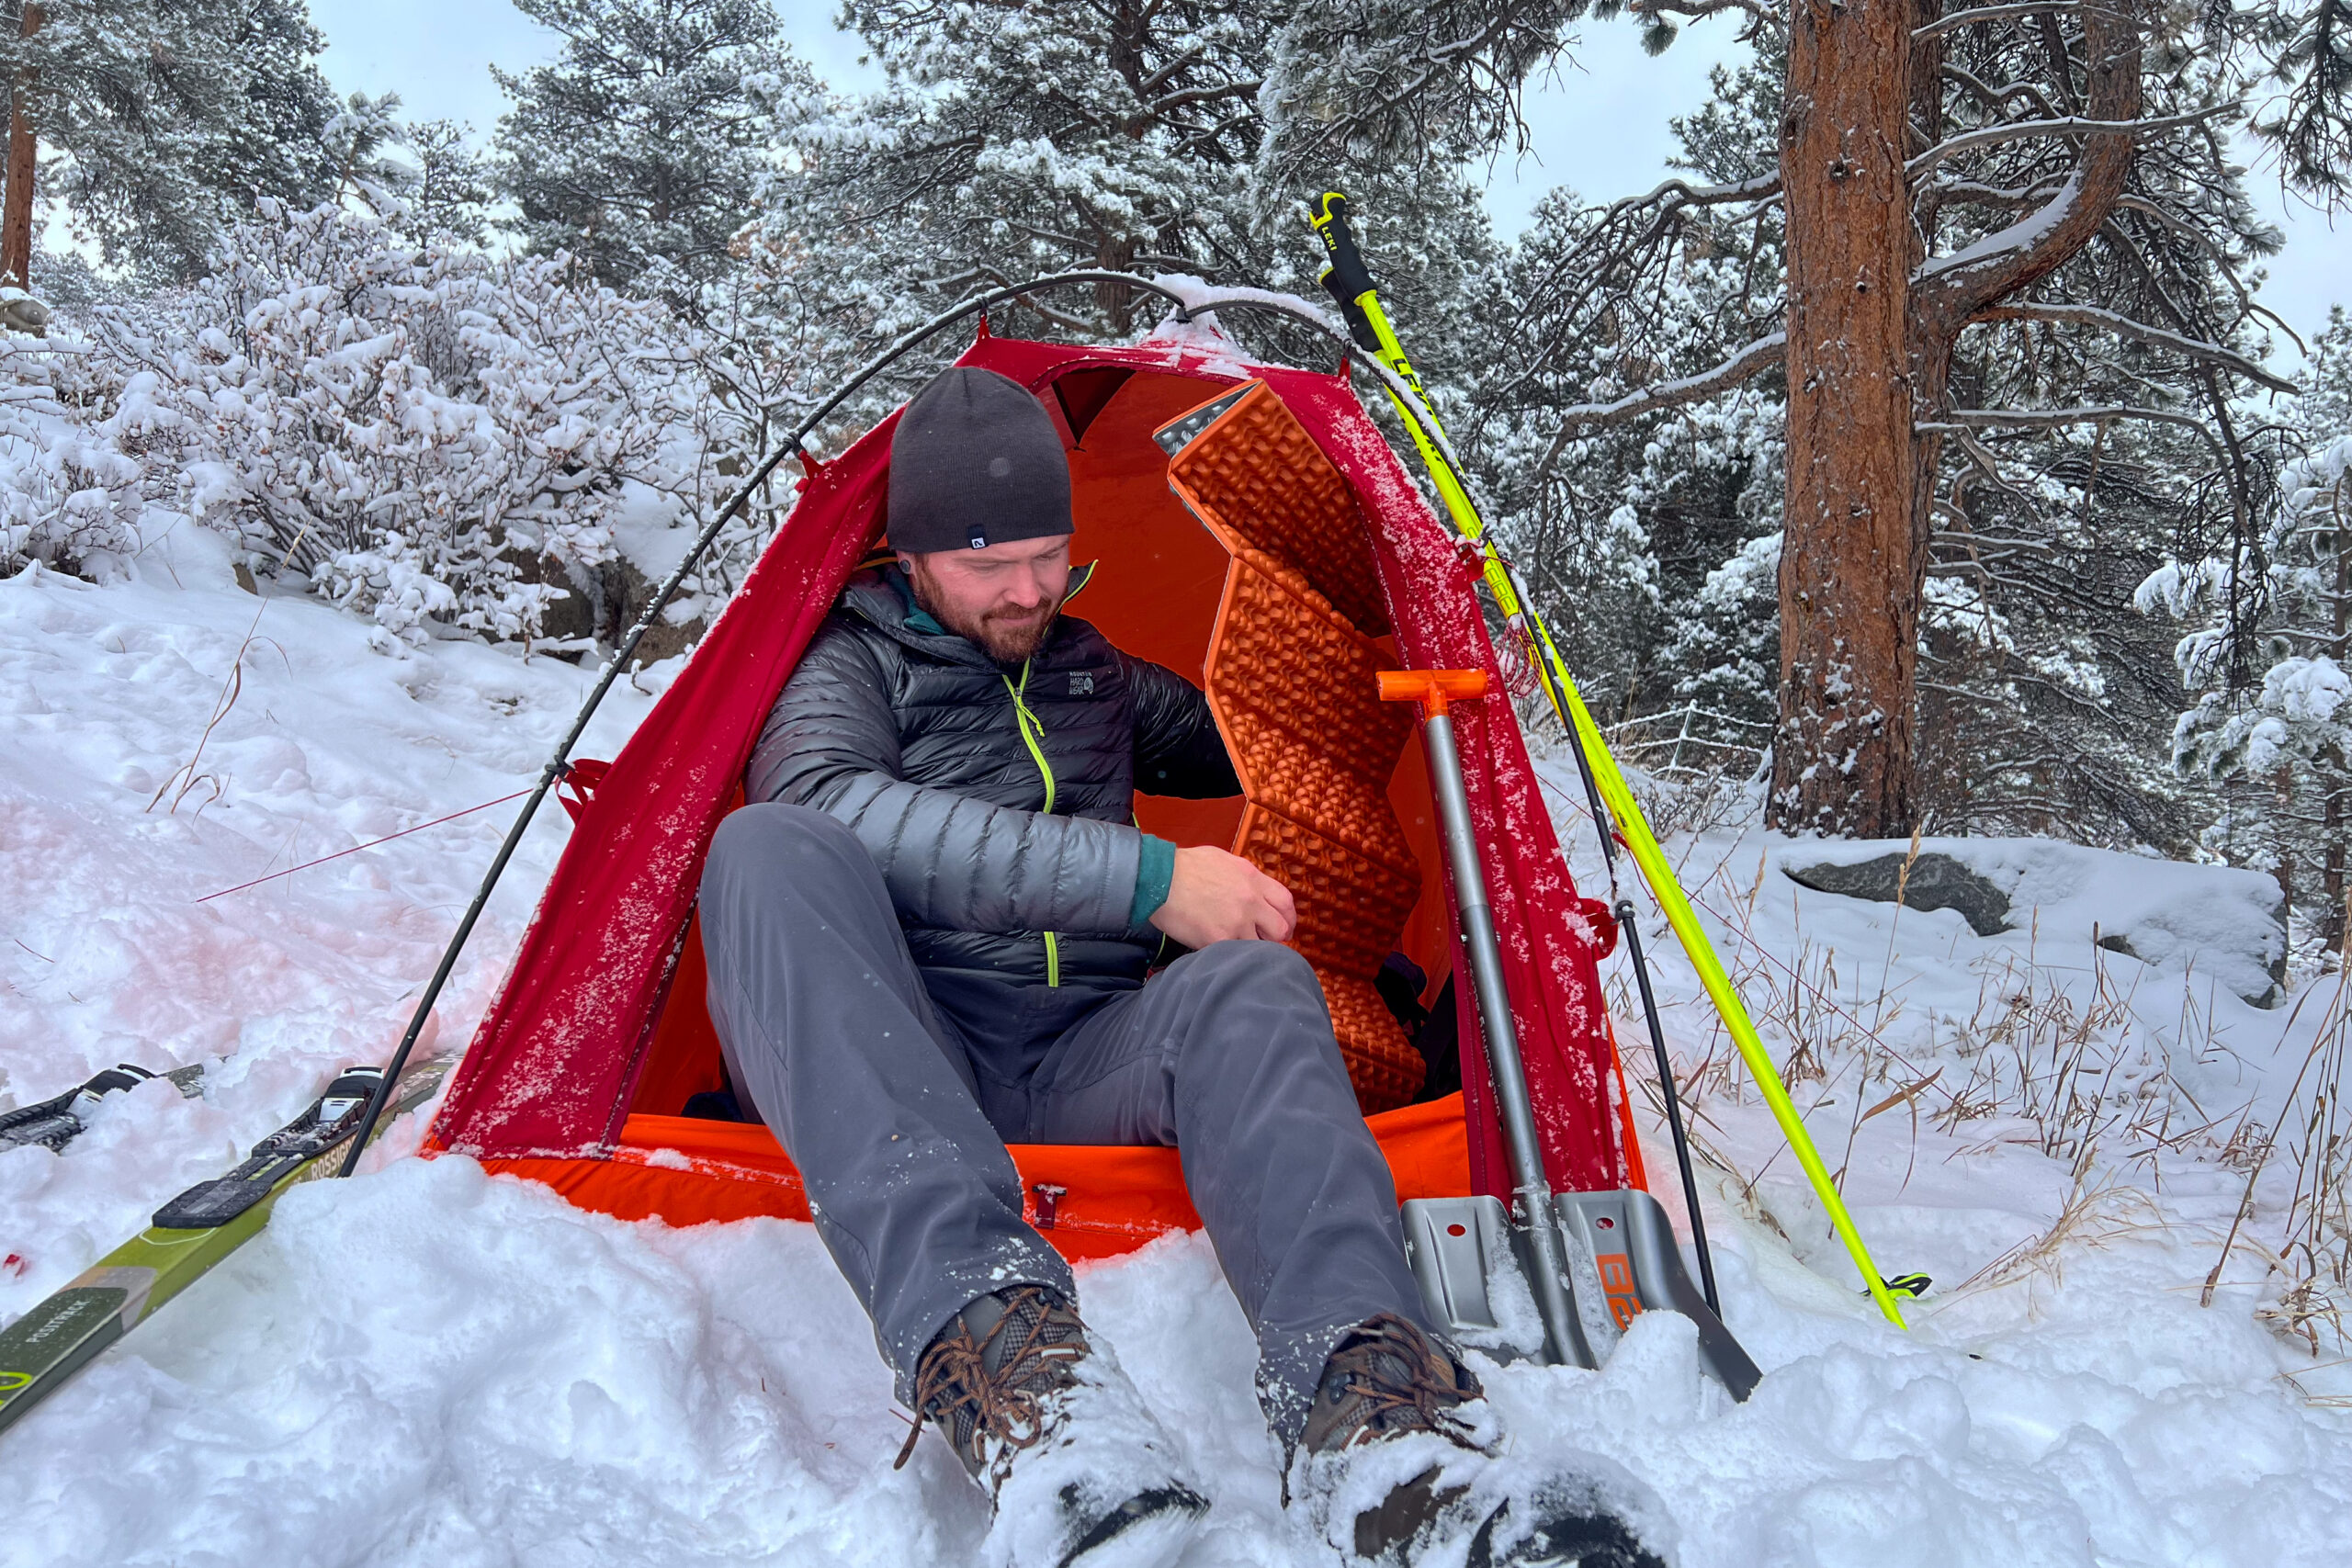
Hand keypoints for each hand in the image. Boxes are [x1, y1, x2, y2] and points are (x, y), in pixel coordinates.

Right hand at [1149, 845, 1296, 946]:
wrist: (1159, 878)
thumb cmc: (1184, 867)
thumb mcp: (1223, 861)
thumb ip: (1243, 877)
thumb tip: (1253, 890)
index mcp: (1252, 878)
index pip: (1285, 902)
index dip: (1288, 918)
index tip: (1284, 927)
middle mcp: (1250, 900)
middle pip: (1280, 928)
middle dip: (1275, 938)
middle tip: (1265, 943)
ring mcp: (1236, 921)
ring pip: (1259, 946)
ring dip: (1250, 949)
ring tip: (1236, 947)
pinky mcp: (1219, 939)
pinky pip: (1234, 955)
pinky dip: (1228, 956)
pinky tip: (1219, 952)